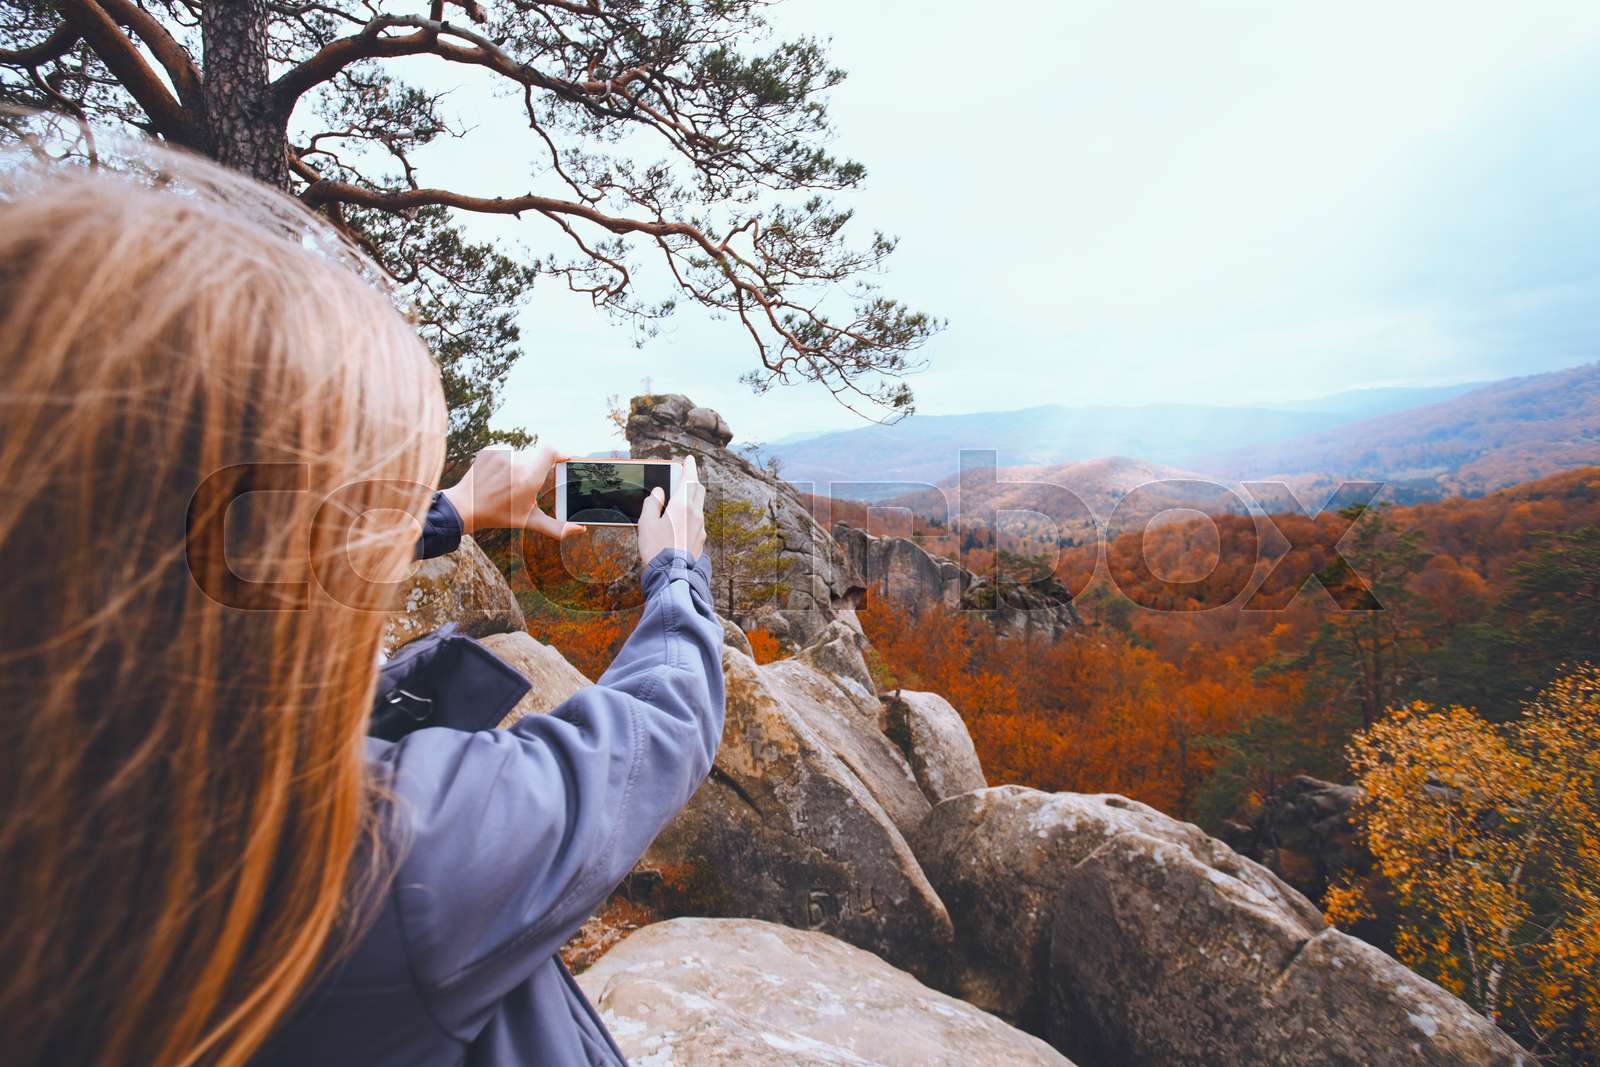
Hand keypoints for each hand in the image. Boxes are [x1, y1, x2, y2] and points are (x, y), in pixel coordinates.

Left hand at [441, 445, 582, 539]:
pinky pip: (507, 451)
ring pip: (522, 453)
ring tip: (509, 482)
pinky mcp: (490, 450)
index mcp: (529, 479)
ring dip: (521, 465)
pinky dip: (506, 461)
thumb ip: (556, 527)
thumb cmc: (499, 515)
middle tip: (528, 484)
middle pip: (537, 456)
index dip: (559, 453)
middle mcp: (517, 463)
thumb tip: (580, 530)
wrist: (465, 506)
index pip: (551, 451)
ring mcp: (502, 454)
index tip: (563, 459)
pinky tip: (498, 475)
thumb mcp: (529, 521)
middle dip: (537, 467)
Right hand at [638, 454, 705, 564]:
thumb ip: (652, 503)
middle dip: (692, 481)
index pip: (689, 479)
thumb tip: (658, 492)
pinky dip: (690, 515)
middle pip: (698, 491)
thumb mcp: (646, 523)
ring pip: (698, 507)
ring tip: (679, 499)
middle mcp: (696, 515)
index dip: (689, 467)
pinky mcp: (700, 541)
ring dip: (691, 499)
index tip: (689, 459)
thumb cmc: (656, 549)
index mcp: (683, 506)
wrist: (672, 576)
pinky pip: (696, 522)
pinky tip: (680, 522)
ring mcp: (700, 529)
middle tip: (685, 476)